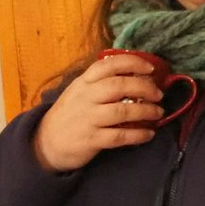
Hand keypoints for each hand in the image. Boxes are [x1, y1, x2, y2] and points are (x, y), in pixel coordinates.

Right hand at [32, 53, 164, 172]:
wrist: (46, 143)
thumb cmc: (70, 114)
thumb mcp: (79, 91)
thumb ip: (101, 83)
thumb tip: (136, 76)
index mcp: (84, 82)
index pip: (109, 64)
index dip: (133, 62)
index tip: (150, 68)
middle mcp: (86, 97)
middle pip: (120, 86)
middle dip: (145, 88)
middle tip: (158, 94)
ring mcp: (88, 119)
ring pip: (122, 111)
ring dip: (146, 111)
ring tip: (158, 113)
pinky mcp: (92, 140)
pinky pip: (120, 136)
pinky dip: (138, 135)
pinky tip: (148, 134)